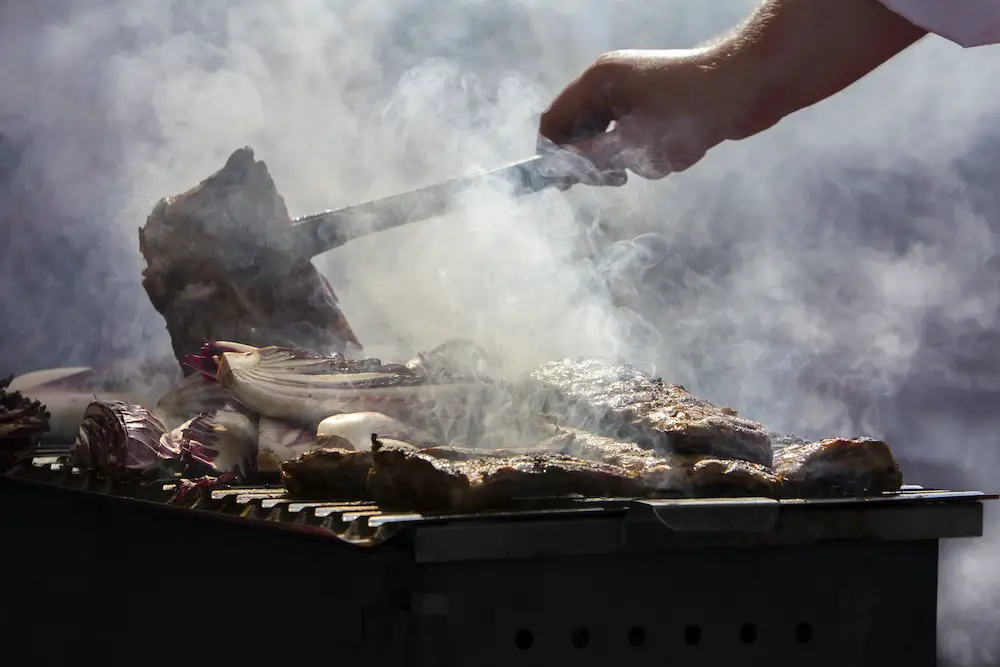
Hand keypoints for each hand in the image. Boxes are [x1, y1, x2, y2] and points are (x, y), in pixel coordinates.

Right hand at [539, 49, 743, 185]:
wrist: (751, 87)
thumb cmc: (690, 110)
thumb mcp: (635, 141)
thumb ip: (590, 157)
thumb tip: (557, 169)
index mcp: (598, 81)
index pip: (553, 122)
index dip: (553, 154)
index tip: (565, 182)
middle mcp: (610, 83)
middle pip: (579, 133)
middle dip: (597, 159)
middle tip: (618, 176)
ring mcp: (634, 94)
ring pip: (609, 141)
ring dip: (629, 159)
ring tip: (659, 157)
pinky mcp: (657, 107)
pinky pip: (636, 139)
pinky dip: (649, 154)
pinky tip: (677, 151)